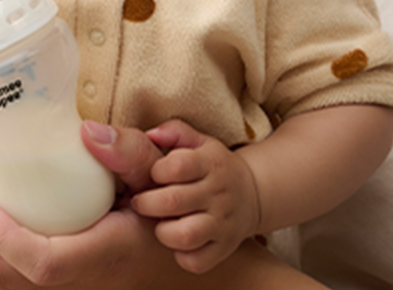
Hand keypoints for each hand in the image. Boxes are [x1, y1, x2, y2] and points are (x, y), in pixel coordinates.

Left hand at [0, 122, 180, 289]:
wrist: (153, 248)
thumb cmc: (150, 211)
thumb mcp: (152, 176)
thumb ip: (131, 153)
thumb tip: (90, 130)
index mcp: (97, 258)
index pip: (42, 264)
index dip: (4, 237)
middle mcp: (70, 283)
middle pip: (1, 277)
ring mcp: (51, 289)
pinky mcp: (37, 284)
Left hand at [132, 119, 260, 273]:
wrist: (252, 194)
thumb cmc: (211, 165)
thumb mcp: (198, 140)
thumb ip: (173, 132)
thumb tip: (149, 134)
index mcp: (211, 163)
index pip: (178, 165)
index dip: (157, 171)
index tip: (152, 175)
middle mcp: (219, 193)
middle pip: (173, 201)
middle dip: (146, 202)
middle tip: (140, 201)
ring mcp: (223, 223)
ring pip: (184, 235)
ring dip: (162, 230)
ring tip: (158, 222)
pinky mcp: (223, 248)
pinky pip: (195, 261)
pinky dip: (180, 255)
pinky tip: (176, 241)